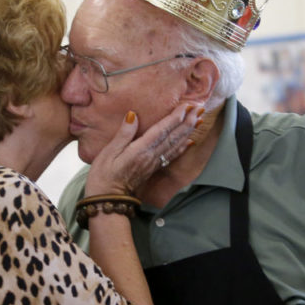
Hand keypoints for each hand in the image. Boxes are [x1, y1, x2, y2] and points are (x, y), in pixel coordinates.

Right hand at [85, 105, 202, 196]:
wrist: (108, 199)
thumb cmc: (104, 174)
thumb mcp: (108, 152)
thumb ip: (123, 134)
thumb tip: (133, 115)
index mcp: (140, 150)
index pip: (162, 130)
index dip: (175, 117)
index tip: (187, 105)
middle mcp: (151, 156)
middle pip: (173, 136)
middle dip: (188, 121)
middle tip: (200, 108)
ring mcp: (154, 163)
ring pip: (176, 145)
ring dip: (189, 131)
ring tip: (199, 119)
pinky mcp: (153, 168)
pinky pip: (172, 155)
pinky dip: (183, 147)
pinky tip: (190, 141)